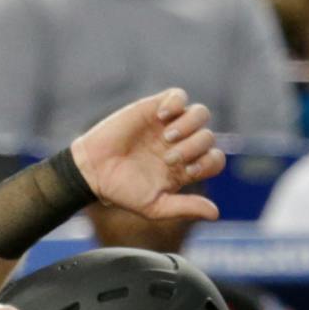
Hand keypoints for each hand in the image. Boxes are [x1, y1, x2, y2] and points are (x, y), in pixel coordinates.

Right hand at [71, 88, 224, 220]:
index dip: (207, 163)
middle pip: (208, 137)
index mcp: (186, 166)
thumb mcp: (155, 206)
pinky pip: (178, 95)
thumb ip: (185, 207)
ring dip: (189, 125)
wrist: (93, 170)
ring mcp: (169, 124)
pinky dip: (176, 103)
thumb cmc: (122, 190)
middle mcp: (181, 143)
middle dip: (192, 147)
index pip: (214, 159)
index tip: (186, 171)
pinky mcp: (153, 108)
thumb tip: (215, 214)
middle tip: (168, 158)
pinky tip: (161, 117)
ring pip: (200, 113)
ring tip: (167, 136)